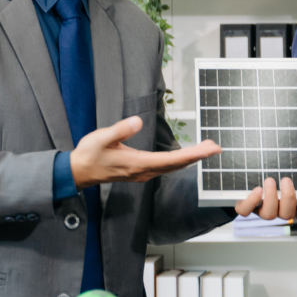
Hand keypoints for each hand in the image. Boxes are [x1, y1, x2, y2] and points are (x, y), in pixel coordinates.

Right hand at [71, 116, 219, 186]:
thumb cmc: (90, 154)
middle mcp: (144, 172)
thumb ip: (120, 130)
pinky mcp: (141, 172)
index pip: (171, 159)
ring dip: (191, 159)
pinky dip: (181, 161)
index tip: (208, 150)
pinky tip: (188, 156)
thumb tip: (137, 122)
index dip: (192, 154)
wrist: (80, 172)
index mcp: (137, 164)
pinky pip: (166, 168)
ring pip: (173, 167)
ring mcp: (143, 174)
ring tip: (207, 149)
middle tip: (216, 147)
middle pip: (177, 165)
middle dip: (198, 156)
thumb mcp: (101, 138)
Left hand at [231, 150, 296, 218]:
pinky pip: (246, 211)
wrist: (250, 167)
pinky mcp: (245, 204)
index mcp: (293, 203)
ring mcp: (261, 207)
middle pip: (287, 214)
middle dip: (288, 199)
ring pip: (268, 215)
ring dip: (270, 199)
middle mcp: (278, 208)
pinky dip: (251, 202)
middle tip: (286, 180)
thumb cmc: (282, 167)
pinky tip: (256, 190)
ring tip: (270, 181)